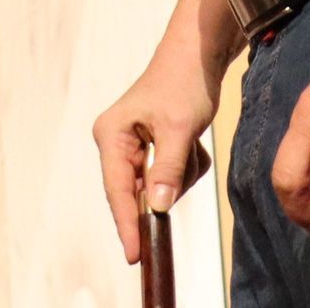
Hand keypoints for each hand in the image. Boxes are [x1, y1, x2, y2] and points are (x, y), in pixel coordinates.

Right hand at [91, 52, 218, 264]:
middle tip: (185, 160)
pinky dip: (188, 164)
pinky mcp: (152, 145)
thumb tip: (157, 208)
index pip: (118, 189)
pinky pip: (171, 174)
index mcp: (111, 134)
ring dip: (182, 172)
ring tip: (191, 140)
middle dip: (167, 184)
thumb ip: (168, 169)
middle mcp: (116, 141)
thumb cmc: (183, 83)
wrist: (199, 55)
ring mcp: (134, 144)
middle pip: (139, 190)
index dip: (127, 223)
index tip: (135, 255)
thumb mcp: (179, 128)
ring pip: (160, 185)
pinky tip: (192, 140)